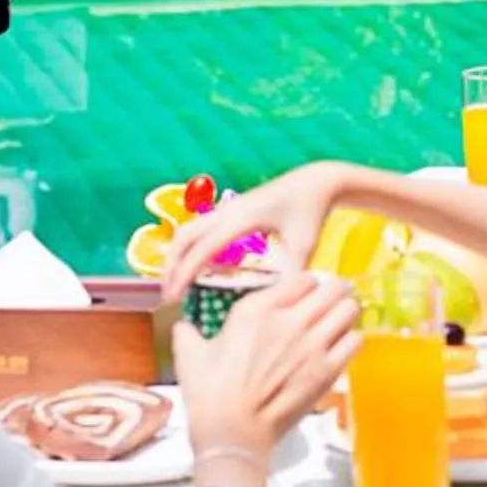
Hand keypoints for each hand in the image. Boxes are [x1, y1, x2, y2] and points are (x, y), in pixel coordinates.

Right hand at [162, 163, 349, 290]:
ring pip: (188, 230)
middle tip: (169, 295)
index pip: (203, 247)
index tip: (174, 297)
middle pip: (184, 235)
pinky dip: (189, 247)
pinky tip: (194, 270)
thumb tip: (278, 306)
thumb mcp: (304, 245)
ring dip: (177, 255)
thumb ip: (290, 275)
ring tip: (176, 285)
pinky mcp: (230, 209)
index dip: (185, 272)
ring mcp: (227, 206)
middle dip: (170, 264)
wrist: (317, 181)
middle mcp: (229, 209)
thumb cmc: (312, 211)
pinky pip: (200, 228)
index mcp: (243, 217)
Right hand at [169, 272, 361, 457]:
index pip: (301, 278)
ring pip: (349, 309)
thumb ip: (188, 331)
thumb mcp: (189, 354)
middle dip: (333, 291)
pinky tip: (340, 347)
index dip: (305, 284)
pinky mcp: (328, 371)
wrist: (232, 434)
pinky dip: (350, 339)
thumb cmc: (209, 395)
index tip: (303, 293)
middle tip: (329, 301)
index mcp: (257, 310)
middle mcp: (290, 321)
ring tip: (338, 320)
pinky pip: (355, 340)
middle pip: (332, 288)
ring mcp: (313, 345)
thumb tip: (184, 325)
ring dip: (345, 312)